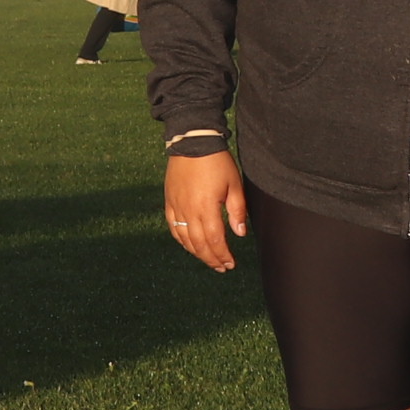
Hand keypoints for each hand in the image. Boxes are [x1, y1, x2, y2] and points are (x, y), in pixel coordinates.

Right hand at [164, 151, 248, 272]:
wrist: (192, 142)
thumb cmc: (217, 162)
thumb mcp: (234, 183)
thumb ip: (237, 210)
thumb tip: (240, 233)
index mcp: (206, 207)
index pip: (215, 240)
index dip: (222, 255)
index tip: (231, 263)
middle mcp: (188, 210)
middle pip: (199, 244)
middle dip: (211, 259)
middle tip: (222, 267)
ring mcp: (176, 207)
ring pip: (185, 239)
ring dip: (197, 253)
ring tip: (209, 260)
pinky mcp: (169, 202)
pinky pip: (173, 227)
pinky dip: (182, 241)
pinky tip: (190, 245)